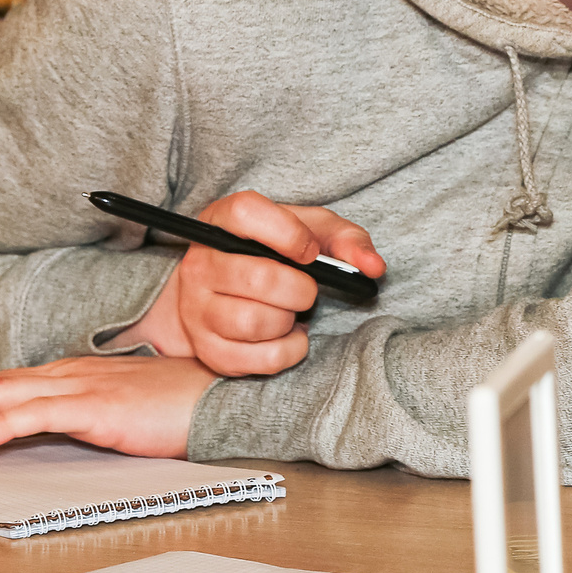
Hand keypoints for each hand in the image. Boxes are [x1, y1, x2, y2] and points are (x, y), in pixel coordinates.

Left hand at [0, 355, 217, 457]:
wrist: (224, 398)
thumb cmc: (180, 403)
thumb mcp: (119, 407)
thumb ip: (82, 412)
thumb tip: (45, 428)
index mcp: (73, 375)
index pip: (1, 384)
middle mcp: (70, 374)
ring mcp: (83, 388)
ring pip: (3, 398)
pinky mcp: (100, 408)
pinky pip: (40, 415)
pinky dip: (2, 426)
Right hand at [120, 190, 385, 375]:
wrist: (226, 295)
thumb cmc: (275, 255)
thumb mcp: (312, 232)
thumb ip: (347, 240)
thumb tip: (374, 267)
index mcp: (224, 220)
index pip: (246, 213)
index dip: (288, 233)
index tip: (310, 252)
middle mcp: (201, 263)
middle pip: (259, 278)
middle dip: (301, 289)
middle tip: (308, 290)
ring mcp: (197, 309)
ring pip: (255, 322)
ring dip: (289, 320)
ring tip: (291, 310)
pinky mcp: (207, 349)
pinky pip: (259, 359)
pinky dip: (289, 350)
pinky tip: (288, 334)